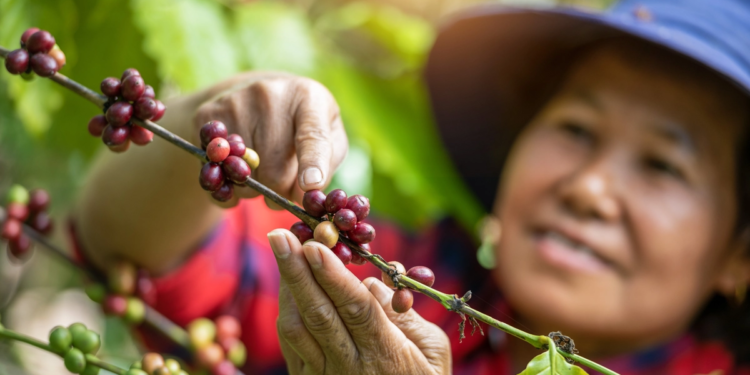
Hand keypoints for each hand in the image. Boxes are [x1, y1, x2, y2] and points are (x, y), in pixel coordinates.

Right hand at [193, 73, 347, 207]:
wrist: (260, 97)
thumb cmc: (303, 126)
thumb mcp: (329, 138)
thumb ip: (326, 167)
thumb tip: (303, 195)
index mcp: (309, 98)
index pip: (313, 136)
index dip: (312, 163)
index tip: (311, 185)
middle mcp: (270, 94)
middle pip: (274, 171)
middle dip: (281, 190)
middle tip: (284, 181)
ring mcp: (236, 102)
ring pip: (244, 177)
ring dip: (255, 188)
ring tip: (262, 167)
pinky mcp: (207, 116)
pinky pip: (216, 175)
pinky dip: (229, 186)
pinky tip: (238, 169)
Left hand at [268, 229, 451, 374]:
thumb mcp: (434, 350)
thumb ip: (405, 316)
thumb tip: (373, 284)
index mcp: (386, 352)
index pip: (354, 307)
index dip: (332, 275)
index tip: (315, 245)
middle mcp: (350, 365)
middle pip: (318, 313)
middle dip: (296, 270)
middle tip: (280, 235)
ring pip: (296, 329)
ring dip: (287, 287)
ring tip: (282, 251)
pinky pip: (291, 346)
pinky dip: (286, 311)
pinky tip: (288, 286)